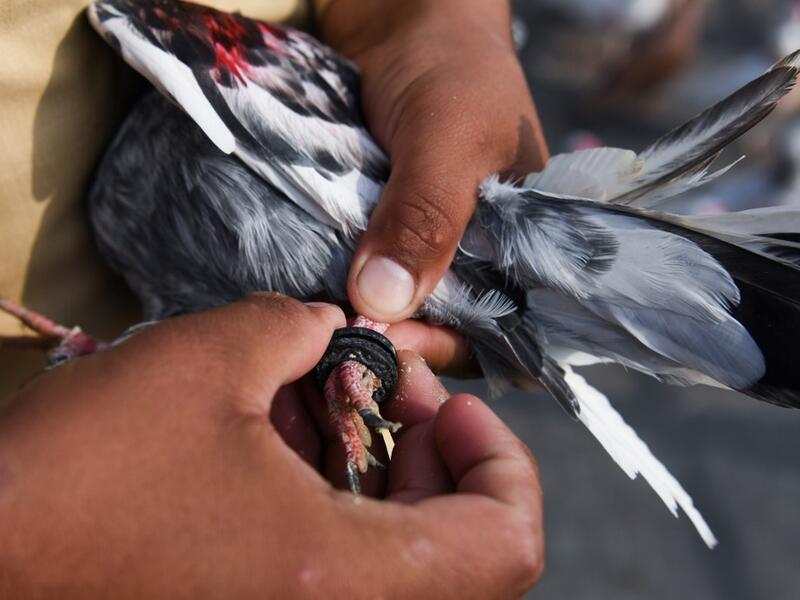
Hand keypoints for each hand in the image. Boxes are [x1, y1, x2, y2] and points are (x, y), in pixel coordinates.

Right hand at [0, 294, 542, 597]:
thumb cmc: (82, 473)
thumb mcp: (209, 361)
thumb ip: (298, 328)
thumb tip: (332, 329)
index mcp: (347, 581)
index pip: (507, 544)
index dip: (499, 458)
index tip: (444, 401)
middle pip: (454, 547)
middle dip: (424, 448)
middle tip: (373, 385)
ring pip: (392, 556)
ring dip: (370, 468)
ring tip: (308, 400)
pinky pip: (332, 567)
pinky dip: (327, 500)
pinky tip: (272, 441)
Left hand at [320, 0, 548, 322]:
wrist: (401, 15)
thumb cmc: (450, 65)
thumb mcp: (448, 136)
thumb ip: (424, 216)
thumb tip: (383, 303)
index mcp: (520, 242)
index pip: (497, 323)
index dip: (449, 344)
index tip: (390, 345)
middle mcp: (475, 250)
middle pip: (442, 321)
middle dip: (397, 333)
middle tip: (343, 339)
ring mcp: (424, 239)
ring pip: (397, 299)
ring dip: (362, 312)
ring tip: (325, 326)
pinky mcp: (381, 224)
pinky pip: (362, 266)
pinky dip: (341, 280)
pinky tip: (317, 294)